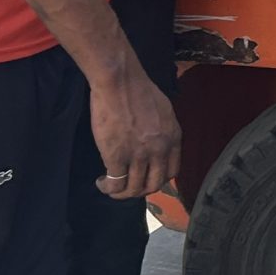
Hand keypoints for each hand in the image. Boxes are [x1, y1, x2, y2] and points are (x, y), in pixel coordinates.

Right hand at [90, 74, 180, 201]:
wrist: (119, 81)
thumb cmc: (138, 90)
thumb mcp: (163, 111)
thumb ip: (163, 131)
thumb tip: (157, 144)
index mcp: (173, 137)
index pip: (172, 171)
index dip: (158, 179)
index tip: (146, 178)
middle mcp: (160, 150)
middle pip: (154, 184)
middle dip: (140, 190)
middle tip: (128, 187)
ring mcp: (139, 154)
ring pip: (134, 188)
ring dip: (121, 193)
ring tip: (111, 187)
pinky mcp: (116, 156)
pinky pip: (115, 183)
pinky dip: (108, 187)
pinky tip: (102, 183)